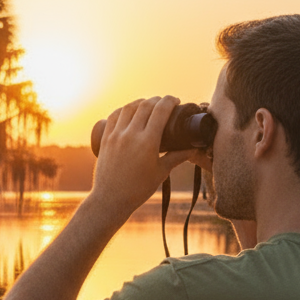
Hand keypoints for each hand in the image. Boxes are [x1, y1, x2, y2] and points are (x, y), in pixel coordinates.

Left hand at [91, 96, 191, 217]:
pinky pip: (114, 116)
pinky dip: (124, 109)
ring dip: (141, 102)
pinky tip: (130, 111)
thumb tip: (193, 148)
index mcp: (147, 142)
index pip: (160, 111)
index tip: (176, 101)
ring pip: (129, 107)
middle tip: (165, 103)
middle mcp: (131, 135)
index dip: (170, 101)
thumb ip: (177, 157)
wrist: (110, 200)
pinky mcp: (106, 139)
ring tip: (149, 105)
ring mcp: (116, 135)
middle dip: (158, 100)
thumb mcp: (161, 172)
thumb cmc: (138, 189)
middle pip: (146, 105)